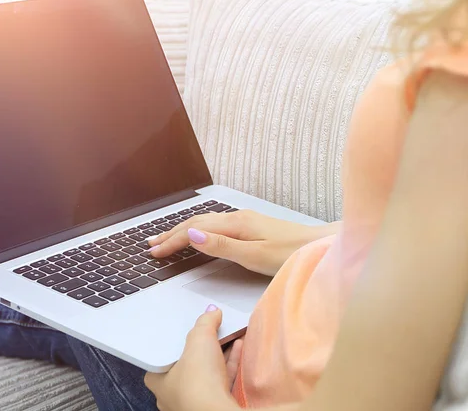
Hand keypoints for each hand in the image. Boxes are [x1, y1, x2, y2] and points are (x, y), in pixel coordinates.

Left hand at [145, 305, 239, 410]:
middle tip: (212, 328)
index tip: (190, 327)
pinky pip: (221, 381)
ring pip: (207, 372)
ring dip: (219, 352)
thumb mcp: (199, 340)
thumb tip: (212, 312)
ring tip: (229, 333)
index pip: (164, 354)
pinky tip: (238, 346)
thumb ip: (205, 323)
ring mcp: (193, 402)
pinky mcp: (213, 406)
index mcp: (157, 379)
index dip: (178, 339)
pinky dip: (229, 363)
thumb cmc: (198, 381)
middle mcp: (172, 394)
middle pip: (189, 362)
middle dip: (203, 345)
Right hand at [149, 210, 335, 275]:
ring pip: (205, 222)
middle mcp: (237, 217)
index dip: (172, 241)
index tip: (154, 252)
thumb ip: (222, 246)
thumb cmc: (292, 254)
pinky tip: (197, 234)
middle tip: (151, 244)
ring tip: (166, 238)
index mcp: (235, 224)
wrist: (322, 246)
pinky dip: (198, 230)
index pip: (194, 230)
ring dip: (183, 230)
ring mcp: (244, 220)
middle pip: (196, 223)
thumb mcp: (255, 255)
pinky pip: (215, 224)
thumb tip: (192, 234)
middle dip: (171, 233)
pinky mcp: (250, 225)